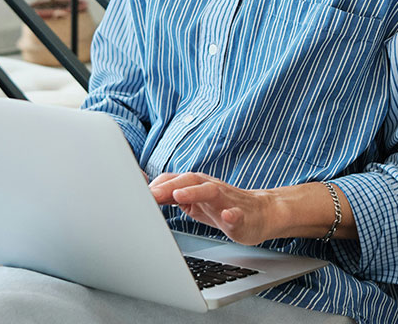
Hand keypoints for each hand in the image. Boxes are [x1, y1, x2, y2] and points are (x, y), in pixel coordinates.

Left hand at [148, 172, 273, 244]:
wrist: (260, 212)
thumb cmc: (224, 207)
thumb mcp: (195, 202)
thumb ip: (174, 197)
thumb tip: (147, 195)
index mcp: (199, 186)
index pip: (175, 180)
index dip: (157, 186)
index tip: (136, 192)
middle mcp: (211, 188)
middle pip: (190, 181)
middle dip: (169, 186)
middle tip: (150, 195)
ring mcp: (228, 201)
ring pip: (211, 191)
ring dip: (194, 192)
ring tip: (179, 196)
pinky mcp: (242, 216)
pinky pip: (237, 214)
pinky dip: (231, 215)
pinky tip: (227, 217)